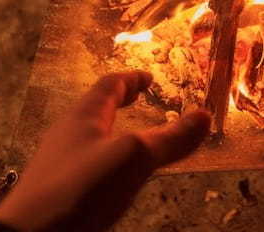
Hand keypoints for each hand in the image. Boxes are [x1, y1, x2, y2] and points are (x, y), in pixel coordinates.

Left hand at [0, 71, 210, 230]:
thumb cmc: (80, 187)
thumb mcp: (134, 158)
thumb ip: (170, 138)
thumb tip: (205, 115)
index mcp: (84, 115)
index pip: (110, 84)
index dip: (132, 78)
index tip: (149, 78)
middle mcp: (69, 132)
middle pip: (97, 106)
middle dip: (121, 100)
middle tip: (141, 98)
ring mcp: (60, 160)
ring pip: (91, 133)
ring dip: (114, 127)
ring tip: (134, 135)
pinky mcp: (58, 187)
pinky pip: (87, 158)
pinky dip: (107, 154)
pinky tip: (116, 173)